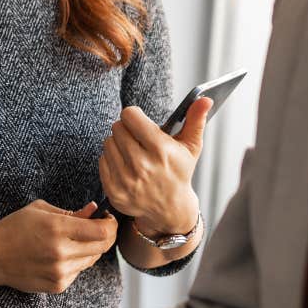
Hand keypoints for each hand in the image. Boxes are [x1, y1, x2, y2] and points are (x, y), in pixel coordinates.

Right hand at [0, 199, 117, 293]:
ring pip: (92, 260)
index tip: (107, 218)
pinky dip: (76, 262)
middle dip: (105, 235)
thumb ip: (71, 211)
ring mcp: (60, 272)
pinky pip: (79, 272)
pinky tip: (60, 255)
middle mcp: (61, 253)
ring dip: (90, 249)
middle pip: (102, 247)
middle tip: (98, 227)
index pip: (102, 231)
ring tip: (73, 240)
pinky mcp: (57, 286)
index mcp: (57, 229)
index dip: (111, 224)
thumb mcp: (40, 210)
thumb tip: (94, 210)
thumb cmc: (13, 228)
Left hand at [99, 98, 207, 235]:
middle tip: (137, 138)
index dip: (134, 116)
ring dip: (118, 144)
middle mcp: (142, 165)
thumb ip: (195, 120)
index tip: (140, 122)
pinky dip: (111, 159)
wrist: (169, 208)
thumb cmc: (179, 172)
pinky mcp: (114, 190)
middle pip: (117, 127)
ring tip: (132, 152)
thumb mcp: (191, 147)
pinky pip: (102, 160)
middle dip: (126, 129)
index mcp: (161, 150)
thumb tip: (205, 99)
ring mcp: (126, 180)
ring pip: (108, 142)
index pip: (130, 116)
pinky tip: (125, 165)